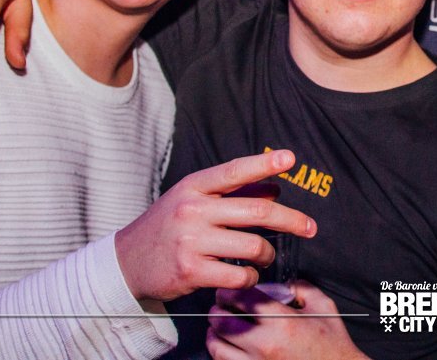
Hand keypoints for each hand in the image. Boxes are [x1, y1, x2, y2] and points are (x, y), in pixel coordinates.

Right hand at [114, 150, 316, 302]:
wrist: (127, 262)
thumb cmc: (168, 226)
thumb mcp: (192, 200)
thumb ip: (231, 194)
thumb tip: (274, 189)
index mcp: (194, 187)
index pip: (234, 171)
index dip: (264, 164)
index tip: (290, 159)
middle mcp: (193, 210)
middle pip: (257, 211)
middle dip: (291, 220)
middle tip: (309, 227)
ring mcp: (192, 242)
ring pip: (254, 246)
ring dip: (266, 254)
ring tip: (262, 256)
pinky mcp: (192, 271)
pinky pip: (239, 275)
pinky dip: (250, 278)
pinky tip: (244, 275)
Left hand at [206, 282, 368, 359]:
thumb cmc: (332, 346)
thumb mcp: (323, 308)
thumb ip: (303, 289)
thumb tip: (284, 284)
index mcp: (283, 322)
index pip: (242, 298)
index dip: (230, 290)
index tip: (228, 290)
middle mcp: (266, 344)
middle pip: (223, 321)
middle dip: (218, 309)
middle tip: (220, 305)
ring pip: (218, 346)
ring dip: (214, 332)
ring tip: (218, 325)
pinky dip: (221, 352)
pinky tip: (226, 346)